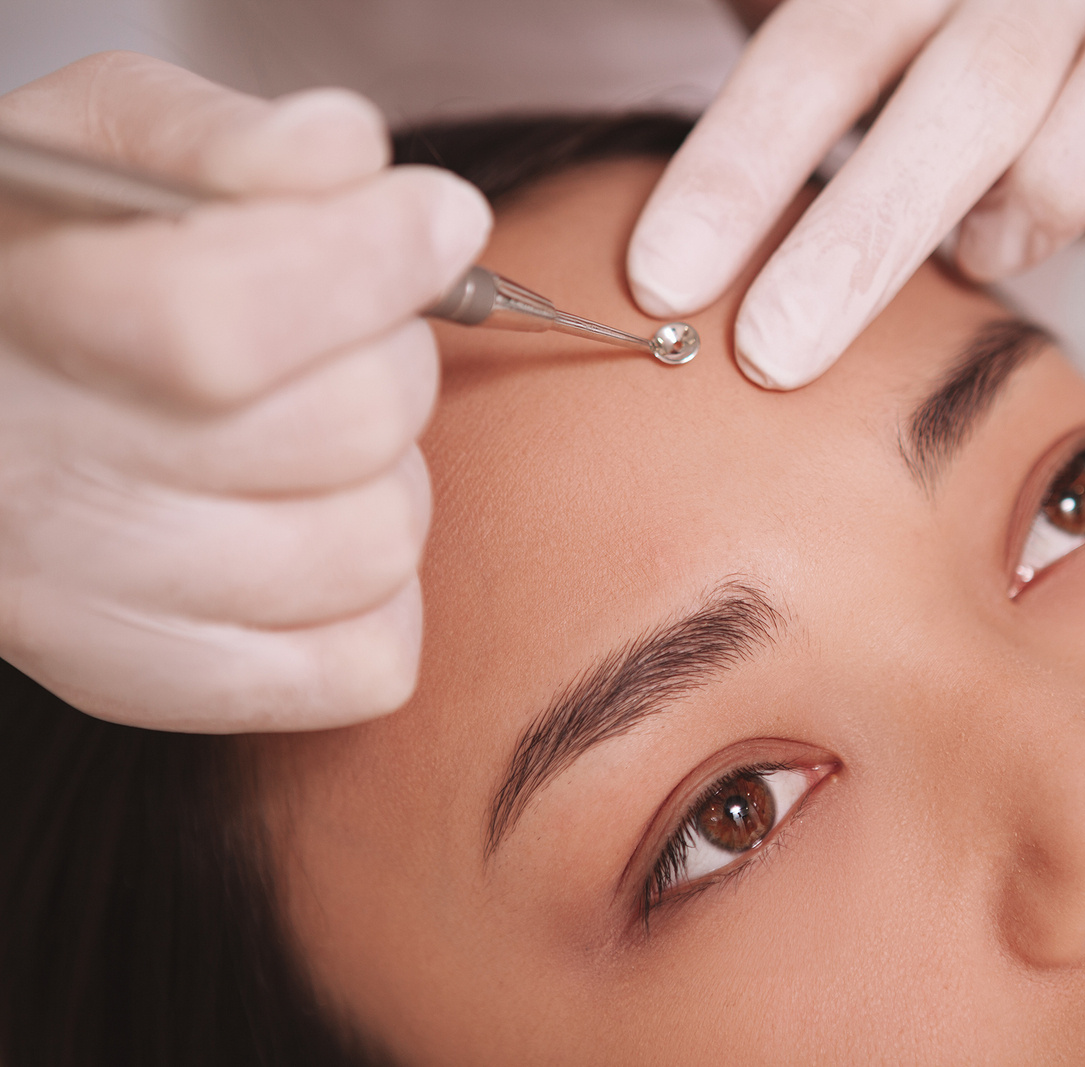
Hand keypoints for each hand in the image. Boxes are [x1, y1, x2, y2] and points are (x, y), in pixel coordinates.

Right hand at [0, 53, 489, 731]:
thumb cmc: (59, 257)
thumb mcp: (111, 148)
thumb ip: (225, 140)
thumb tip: (349, 160)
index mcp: (19, 322)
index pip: (221, 324)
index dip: (371, 264)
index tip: (440, 220)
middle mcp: (42, 483)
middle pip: (340, 431)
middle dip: (392, 356)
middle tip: (348, 333)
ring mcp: (96, 603)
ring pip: (373, 548)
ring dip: (390, 474)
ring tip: (316, 429)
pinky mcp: (161, 682)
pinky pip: (363, 665)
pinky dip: (380, 596)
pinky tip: (317, 523)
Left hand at [628, 0, 1084, 388]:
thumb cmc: (948, 35)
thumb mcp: (863, 32)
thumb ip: (787, 64)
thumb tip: (654, 213)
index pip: (829, 40)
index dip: (742, 162)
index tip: (665, 278)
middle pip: (972, 92)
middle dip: (863, 240)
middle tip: (775, 356)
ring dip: (1036, 209)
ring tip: (986, 243)